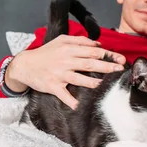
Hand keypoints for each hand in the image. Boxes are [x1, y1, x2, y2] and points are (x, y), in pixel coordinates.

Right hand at [4, 35, 125, 108]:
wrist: (25, 65)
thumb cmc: (46, 53)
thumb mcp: (61, 41)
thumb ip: (80, 41)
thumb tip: (98, 44)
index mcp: (69, 49)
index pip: (92, 51)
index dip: (108, 55)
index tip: (120, 58)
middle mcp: (65, 61)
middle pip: (89, 63)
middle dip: (106, 66)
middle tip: (119, 69)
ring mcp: (59, 74)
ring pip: (78, 78)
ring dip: (91, 82)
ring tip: (103, 85)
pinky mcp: (52, 86)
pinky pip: (62, 94)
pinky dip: (69, 100)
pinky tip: (77, 105)